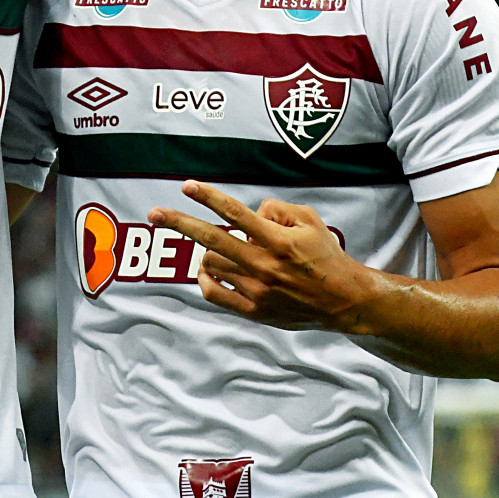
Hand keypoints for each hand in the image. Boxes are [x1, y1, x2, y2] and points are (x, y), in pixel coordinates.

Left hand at [147, 181, 373, 332]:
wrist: (344, 301)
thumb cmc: (326, 255)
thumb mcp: (309, 220)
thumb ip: (276, 209)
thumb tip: (250, 213)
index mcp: (278, 240)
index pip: (235, 213)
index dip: (209, 197)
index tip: (186, 186)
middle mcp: (263, 264)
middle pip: (211, 239)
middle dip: (179, 222)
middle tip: (154, 213)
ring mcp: (256, 290)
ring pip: (212, 263)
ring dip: (208, 251)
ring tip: (218, 248)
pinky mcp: (254, 311)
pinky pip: (214, 294)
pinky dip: (205, 279)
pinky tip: (206, 269)